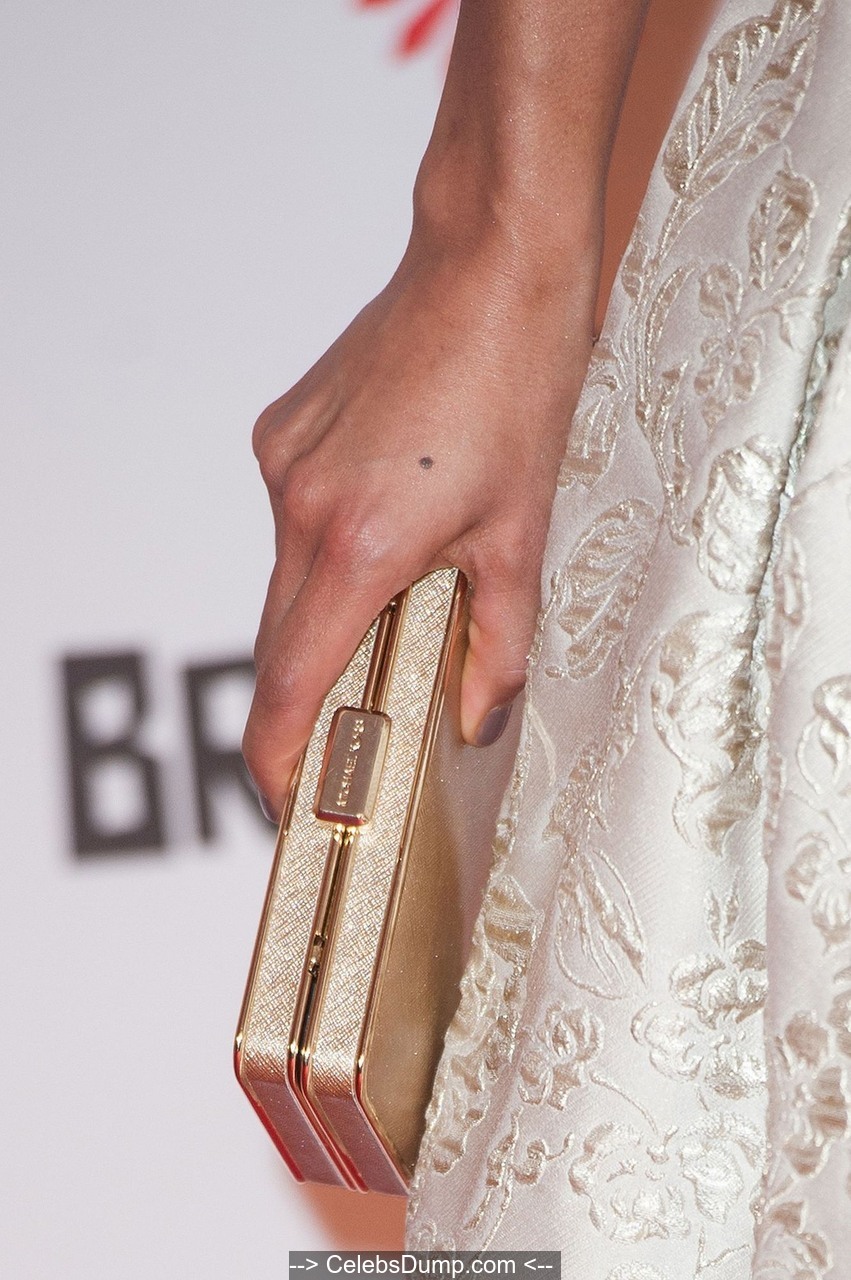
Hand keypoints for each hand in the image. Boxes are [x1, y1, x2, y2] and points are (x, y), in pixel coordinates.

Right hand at [242, 238, 595, 818]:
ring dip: (323, 612)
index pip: (287, 684)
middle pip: (278, 641)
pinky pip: (291, 521)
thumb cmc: (519, 386)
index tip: (287, 799)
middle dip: (307, 695)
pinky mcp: (280, 434)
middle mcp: (300, 508)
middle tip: (352, 727)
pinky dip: (325, 547)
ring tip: (393, 600)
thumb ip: (500, 642)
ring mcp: (282, 465)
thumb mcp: (524, 531)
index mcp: (360, 545)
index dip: (277, 758)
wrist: (488, 265)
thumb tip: (481, 716)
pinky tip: (384, 521)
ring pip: (284, 580)